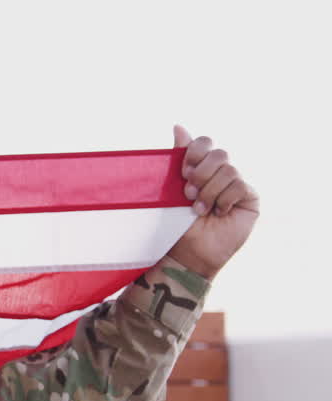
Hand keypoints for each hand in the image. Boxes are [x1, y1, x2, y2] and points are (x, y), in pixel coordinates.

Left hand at [165, 126, 259, 279]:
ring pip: (229, 170)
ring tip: (199, 209)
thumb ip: (179, 158)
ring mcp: (237, 184)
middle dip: (200, 173)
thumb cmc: (177, 222)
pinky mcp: (250, 197)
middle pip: (219, 153)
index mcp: (202, 167)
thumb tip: (179, 126)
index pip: (205, 143)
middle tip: (188, 193)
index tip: (182, 171)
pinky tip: (218, 213)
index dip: (194, 153)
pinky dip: (223, 200)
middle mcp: (221, 173)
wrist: (188, 252)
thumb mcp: (173, 188)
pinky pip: (239, 186)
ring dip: (209, 191)